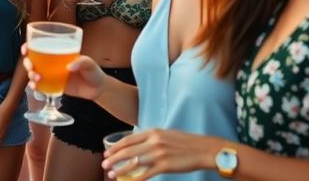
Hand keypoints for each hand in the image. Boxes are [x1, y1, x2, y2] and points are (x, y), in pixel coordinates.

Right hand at [21, 45, 105, 100]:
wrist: (98, 89)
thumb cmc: (94, 72)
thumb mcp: (90, 64)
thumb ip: (82, 62)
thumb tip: (69, 67)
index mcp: (59, 52)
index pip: (41, 46)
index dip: (29, 46)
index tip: (25, 48)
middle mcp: (52, 63)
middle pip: (33, 60)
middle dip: (27, 63)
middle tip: (31, 67)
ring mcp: (52, 75)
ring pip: (34, 72)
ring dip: (30, 75)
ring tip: (37, 79)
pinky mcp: (53, 86)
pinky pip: (40, 85)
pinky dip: (35, 86)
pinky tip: (35, 87)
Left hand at [103, 129, 221, 180]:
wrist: (204, 149)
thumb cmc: (185, 143)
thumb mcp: (166, 134)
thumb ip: (151, 138)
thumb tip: (138, 145)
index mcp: (153, 132)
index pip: (128, 139)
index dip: (115, 147)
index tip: (106, 152)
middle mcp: (154, 141)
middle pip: (127, 151)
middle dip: (113, 158)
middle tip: (104, 165)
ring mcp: (159, 154)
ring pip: (133, 163)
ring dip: (120, 169)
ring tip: (111, 173)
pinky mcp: (165, 166)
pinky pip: (146, 174)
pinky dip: (135, 178)